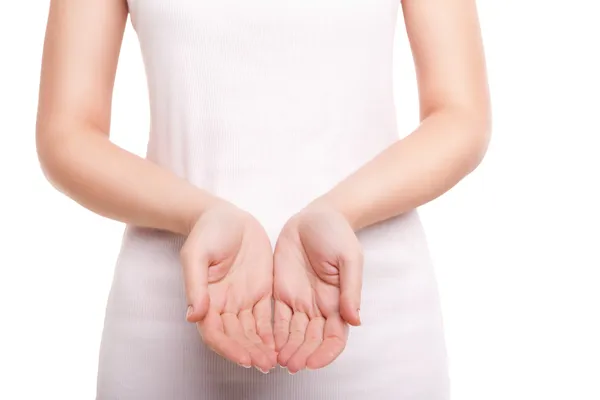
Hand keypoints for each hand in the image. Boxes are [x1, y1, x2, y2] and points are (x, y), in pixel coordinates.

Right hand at [181, 201, 276, 372]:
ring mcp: (243, 300)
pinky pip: (267, 318)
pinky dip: (273, 333)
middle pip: (235, 337)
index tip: (244, 358)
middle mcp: (224, 305)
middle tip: (266, 364)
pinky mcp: (260, 292)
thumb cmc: (207, 232)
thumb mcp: (196, 253)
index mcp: (207, 299)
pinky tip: (283, 344)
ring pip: (252, 332)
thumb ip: (196, 284)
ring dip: (262, 348)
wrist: (227, 216)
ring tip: (277, 361)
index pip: (215, 333)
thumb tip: (194, 314)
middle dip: (249, 352)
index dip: (228, 348)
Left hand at [272, 203, 363, 372]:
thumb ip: (351, 288)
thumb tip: (355, 320)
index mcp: (338, 301)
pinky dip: (273, 335)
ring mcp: (299, 301)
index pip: (334, 337)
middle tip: (290, 364)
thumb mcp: (349, 258)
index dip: (325, 353)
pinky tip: (265, 345)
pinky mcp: (281, 292)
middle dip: (303, 355)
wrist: (315, 216)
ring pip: (294, 335)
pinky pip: (277, 319)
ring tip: (276, 361)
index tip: (313, 361)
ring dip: (287, 349)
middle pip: (312, 341)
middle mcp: (319, 307)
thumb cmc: (337, 234)